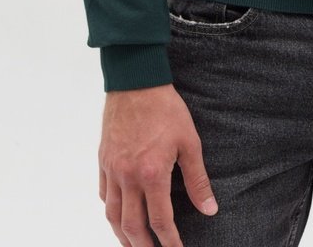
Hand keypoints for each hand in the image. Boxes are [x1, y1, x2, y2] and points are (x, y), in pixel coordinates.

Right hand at [99, 83, 218, 246]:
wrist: (136, 81)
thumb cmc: (166, 108)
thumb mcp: (189, 142)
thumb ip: (197, 179)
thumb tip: (209, 208)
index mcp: (152, 173)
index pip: (160, 221)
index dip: (170, 242)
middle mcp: (128, 176)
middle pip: (132, 226)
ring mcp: (113, 169)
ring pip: (112, 214)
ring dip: (123, 235)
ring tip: (133, 245)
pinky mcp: (104, 160)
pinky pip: (104, 194)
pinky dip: (111, 210)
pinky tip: (118, 215)